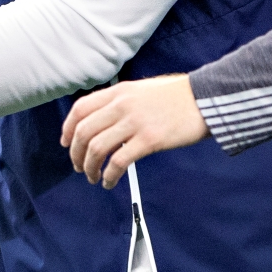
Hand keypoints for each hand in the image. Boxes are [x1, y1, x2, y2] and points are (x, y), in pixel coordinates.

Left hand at [60, 75, 208, 188]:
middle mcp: (122, 105)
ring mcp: (135, 122)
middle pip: (83, 131)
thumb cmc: (178, 95)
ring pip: (96, 148)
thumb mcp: (142, 89)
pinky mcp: (149, 139)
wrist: (205, 98)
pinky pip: (118, 162)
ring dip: (89, 167)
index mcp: (119, 91)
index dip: (68, 128)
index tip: (66, 143)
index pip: (80, 108)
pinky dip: (109, 176)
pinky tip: (110, 182)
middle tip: (78, 166)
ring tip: (93, 177)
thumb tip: (104, 120)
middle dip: (75, 154)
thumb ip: (122, 101)